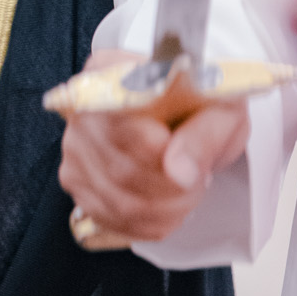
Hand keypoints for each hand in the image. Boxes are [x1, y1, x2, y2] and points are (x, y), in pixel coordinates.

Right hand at [58, 49, 250, 242]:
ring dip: (166, 209)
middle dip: (173, 190)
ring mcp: (75, 147)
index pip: (122, 121)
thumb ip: (204, 134)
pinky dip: (149, 223)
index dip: (162, 152)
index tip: (196, 169)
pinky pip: (112, 218)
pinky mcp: (77, 181)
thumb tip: (179, 170)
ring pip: (118, 201)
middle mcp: (83, 108)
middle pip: (120, 168)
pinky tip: (168, 207)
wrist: (188, 117)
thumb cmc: (201, 106)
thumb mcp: (221, 109)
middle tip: (200, 180)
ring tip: (188, 191)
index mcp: (111, 72)